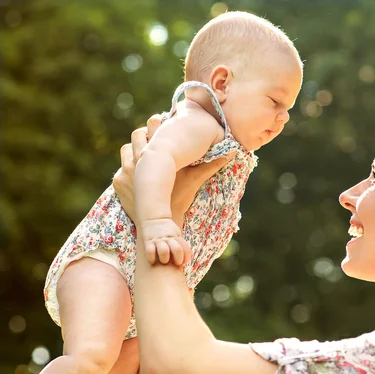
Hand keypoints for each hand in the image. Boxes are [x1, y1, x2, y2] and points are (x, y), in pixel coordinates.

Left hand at [114, 114, 232, 226]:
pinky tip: (138, 173)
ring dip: (135, 149)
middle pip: (138, 133)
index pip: (153, 125)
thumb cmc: (179, 200)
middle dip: (147, 132)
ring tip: (145, 153)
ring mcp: (125, 171)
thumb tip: (231, 153)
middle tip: (156, 135)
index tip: (166, 124)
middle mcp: (137, 159)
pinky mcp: (118, 182)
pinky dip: (129, 168)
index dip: (160, 122)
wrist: (158, 223)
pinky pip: (121, 168)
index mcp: (156, 154)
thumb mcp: (195, 180)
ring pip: (126, 148)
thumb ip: (211, 165)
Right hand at [140, 218, 190, 264]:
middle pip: (177, 249)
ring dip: (165, 259)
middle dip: (178, 259)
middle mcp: (168, 238)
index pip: (185, 248)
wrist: (153, 218)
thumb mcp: (176, 234)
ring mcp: (158, 240)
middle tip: (176, 263)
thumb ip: (180, 243)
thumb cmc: (167, 230)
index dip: (186, 257)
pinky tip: (152, 261)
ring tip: (164, 261)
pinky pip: (149, 251)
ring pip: (164, 251)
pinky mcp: (148, 241)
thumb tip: (186, 258)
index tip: (184, 262)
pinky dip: (151, 258)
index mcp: (176, 237)